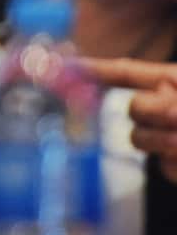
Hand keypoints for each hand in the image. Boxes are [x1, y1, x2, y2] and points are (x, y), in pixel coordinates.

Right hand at [83, 57, 176, 181]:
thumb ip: (171, 101)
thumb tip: (160, 110)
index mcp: (173, 83)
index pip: (127, 74)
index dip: (97, 69)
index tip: (67, 67)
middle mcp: (166, 111)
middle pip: (134, 107)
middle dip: (154, 111)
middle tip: (175, 117)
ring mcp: (168, 140)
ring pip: (141, 138)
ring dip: (162, 140)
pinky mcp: (175, 167)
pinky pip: (164, 167)